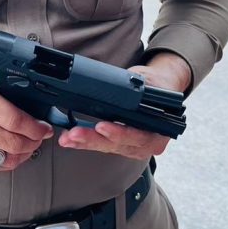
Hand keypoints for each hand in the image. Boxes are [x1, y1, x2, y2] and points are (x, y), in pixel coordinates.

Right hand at [0, 65, 53, 171]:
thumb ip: (1, 97)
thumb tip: (30, 113)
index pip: (15, 120)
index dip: (36, 128)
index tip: (44, 128)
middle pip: (13, 143)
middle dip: (33, 142)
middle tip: (38, 137)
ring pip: (4, 159)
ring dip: (21, 154)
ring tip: (25, 145)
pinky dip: (3, 161)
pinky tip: (7, 152)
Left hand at [58, 53, 191, 160]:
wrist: (160, 87)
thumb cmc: (156, 84)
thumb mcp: (150, 81)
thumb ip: (138, 88)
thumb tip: (119, 86)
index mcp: (160, 131)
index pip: (138, 136)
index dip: (119, 133)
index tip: (102, 127)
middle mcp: (148, 144)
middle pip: (118, 145)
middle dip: (94, 140)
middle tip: (74, 135)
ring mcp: (133, 146)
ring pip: (108, 147)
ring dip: (86, 143)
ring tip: (67, 138)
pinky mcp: (120, 145)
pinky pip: (103, 145)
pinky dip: (87, 142)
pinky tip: (71, 140)